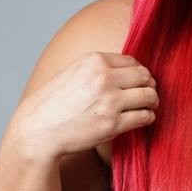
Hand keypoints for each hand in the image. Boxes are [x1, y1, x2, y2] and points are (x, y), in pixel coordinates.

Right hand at [11, 51, 159, 160]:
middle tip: (148, 94)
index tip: (139, 81)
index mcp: (94, 61)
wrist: (39, 129)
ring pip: (149, 96)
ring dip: (152, 102)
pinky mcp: (113, 124)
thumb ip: (98, 68)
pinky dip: (148, 117)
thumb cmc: (54, 103)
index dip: (139, 72)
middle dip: (149, 85)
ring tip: (148, 107)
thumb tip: (127, 70)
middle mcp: (104, 78)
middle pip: (144, 76)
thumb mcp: (74, 72)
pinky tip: (142, 119)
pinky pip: (144, 117)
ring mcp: (110, 101)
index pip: (132, 61)